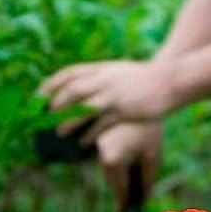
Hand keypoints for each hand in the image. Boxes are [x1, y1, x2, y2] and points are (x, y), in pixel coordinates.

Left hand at [38, 58, 178, 139]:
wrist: (170, 81)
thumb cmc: (147, 78)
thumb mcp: (120, 71)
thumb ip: (102, 77)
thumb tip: (86, 87)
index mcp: (102, 69)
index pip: (69, 73)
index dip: (51, 84)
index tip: (39, 95)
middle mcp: (104, 80)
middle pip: (71, 90)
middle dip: (55, 105)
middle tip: (45, 118)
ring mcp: (114, 95)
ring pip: (83, 108)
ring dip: (68, 121)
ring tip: (59, 133)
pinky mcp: (124, 110)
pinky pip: (101, 123)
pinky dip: (90, 133)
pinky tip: (84, 142)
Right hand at [95, 120, 161, 211]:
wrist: (142, 95)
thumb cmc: (149, 127)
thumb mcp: (152, 154)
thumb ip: (147, 178)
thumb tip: (143, 197)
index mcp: (113, 160)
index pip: (118, 187)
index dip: (122, 201)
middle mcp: (98, 152)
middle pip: (109, 177)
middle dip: (119, 188)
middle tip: (126, 202)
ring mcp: (93, 142)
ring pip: (104, 165)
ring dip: (115, 175)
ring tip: (127, 183)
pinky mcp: (93, 132)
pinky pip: (102, 152)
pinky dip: (111, 160)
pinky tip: (122, 164)